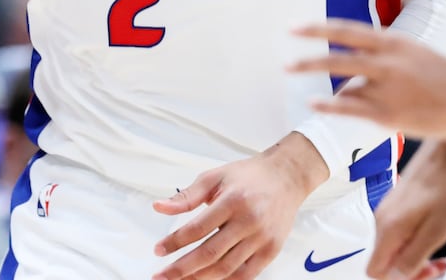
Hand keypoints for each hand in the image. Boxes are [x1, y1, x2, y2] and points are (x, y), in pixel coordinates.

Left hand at [152, 133, 326, 279]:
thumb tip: (159, 207)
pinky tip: (209, 279)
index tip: (159, 250)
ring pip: (226, 268)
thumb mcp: (215, 177)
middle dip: (181, 269)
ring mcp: (262, 238)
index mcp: (233, 200)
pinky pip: (246, 275)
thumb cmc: (250, 176)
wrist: (286, 176)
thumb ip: (187, 196)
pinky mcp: (271, 250)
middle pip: (209, 253)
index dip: (174, 242)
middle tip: (162, 275)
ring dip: (199, 278)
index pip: (197, 228)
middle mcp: (249, 221)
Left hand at [290, 21, 445, 140]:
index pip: (348, 31)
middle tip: (285, 63)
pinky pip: (352, 108)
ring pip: (344, 84)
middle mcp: (388, 62)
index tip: (294, 28)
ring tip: (294, 76)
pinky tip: (314, 103)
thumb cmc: (444, 75)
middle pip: (338, 56)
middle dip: (308, 58)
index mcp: (394, 42)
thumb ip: (386, 52)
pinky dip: (330, 105)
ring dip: (318, 82)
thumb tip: (358, 60)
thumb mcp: (415, 51)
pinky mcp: (390, 114)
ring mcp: (388, 89)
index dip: (318, 29)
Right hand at [367, 141, 445, 279]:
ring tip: (442, 252)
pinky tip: (436, 233)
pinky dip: (416, 240)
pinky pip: (400, 233)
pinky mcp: (397, 205)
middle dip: (412, 270)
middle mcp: (382, 221)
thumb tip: (396, 277)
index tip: (424, 270)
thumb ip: (414, 255)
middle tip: (439, 264)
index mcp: (390, 229)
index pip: (375, 270)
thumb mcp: (438, 229)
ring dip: (416, 256)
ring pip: (394, 248)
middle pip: (385, 261)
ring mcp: (388, 211)